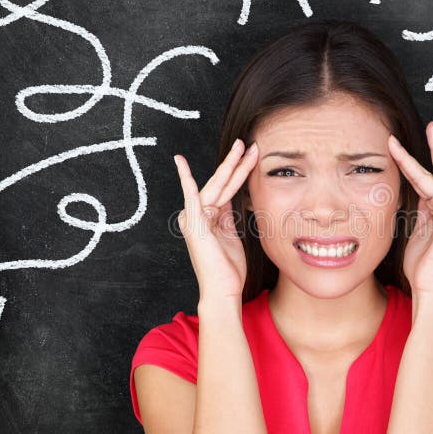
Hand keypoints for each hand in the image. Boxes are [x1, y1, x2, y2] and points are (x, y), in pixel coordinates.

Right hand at [173, 139, 258, 302]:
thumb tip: (231, 202)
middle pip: (222, 183)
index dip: (240, 171)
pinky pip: (191, 197)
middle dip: (236, 162)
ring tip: (242, 148)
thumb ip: (228, 217)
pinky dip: (186, 180)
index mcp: (210, 216)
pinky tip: (181, 164)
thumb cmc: (228, 269)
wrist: (223, 289)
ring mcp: (194, 217)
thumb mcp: (232, 236)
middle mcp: (200, 214)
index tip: (251, 155)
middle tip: (247, 143)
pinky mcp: (194, 223)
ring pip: (216, 185)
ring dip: (230, 165)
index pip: (227, 188)